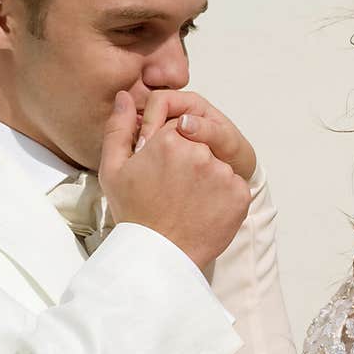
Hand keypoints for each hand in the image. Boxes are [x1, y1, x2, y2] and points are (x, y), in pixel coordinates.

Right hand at [99, 91, 250, 268]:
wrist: (158, 257)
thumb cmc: (134, 213)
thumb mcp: (114, 169)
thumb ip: (120, 127)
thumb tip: (126, 97)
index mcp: (170, 140)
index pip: (178, 132)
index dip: (169, 153)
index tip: (162, 175)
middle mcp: (199, 151)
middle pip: (199, 147)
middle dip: (189, 164)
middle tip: (174, 192)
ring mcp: (222, 173)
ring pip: (217, 166)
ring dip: (207, 180)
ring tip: (188, 203)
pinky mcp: (239, 194)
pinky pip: (233, 187)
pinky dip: (222, 198)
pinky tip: (204, 212)